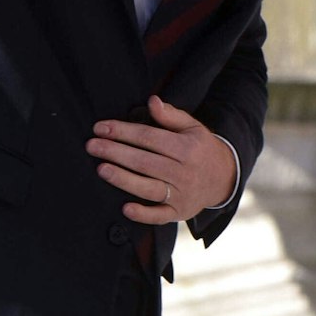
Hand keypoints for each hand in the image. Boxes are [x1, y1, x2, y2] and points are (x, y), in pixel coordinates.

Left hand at [86, 95, 236, 223]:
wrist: (223, 178)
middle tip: (91, 146)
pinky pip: (159, 216)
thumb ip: (171, 115)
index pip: (149, 138)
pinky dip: (143, 214)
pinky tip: (125, 208)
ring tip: (101, 169)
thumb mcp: (192, 127)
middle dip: (116, 152)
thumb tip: (152, 100)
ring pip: (148, 187)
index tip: (101, 128)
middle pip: (144, 161)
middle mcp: (184, 172)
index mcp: (186, 148)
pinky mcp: (179, 213)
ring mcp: (182, 194)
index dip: (123, 132)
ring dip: (123, 179)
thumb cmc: (200, 148)